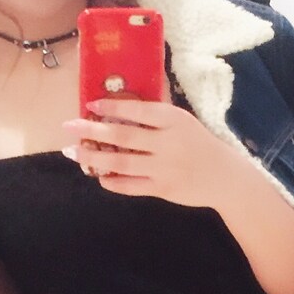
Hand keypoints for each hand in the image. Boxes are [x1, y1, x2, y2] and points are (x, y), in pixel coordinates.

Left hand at [62, 99, 237, 208]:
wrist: (225, 177)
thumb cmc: (199, 145)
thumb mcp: (183, 122)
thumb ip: (156, 117)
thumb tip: (117, 110)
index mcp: (174, 120)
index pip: (137, 109)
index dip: (111, 107)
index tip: (90, 104)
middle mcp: (168, 143)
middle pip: (123, 136)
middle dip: (92, 131)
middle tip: (68, 126)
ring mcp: (164, 168)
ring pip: (122, 162)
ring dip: (94, 157)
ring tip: (74, 152)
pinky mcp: (163, 189)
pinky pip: (131, 186)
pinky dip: (113, 181)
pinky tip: (99, 176)